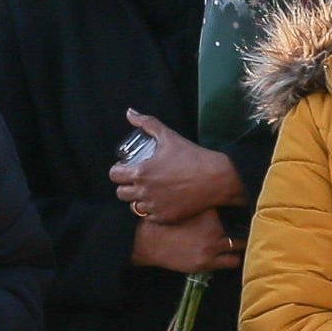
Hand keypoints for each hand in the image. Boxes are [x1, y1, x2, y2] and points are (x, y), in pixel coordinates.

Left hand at [111, 110, 244, 223]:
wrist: (216, 179)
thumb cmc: (192, 156)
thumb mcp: (168, 136)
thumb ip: (147, 123)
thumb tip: (130, 112)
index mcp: (141, 172)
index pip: (114, 175)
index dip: (117, 171)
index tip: (125, 168)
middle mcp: (144, 192)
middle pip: (121, 193)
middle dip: (126, 186)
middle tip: (136, 180)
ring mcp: (154, 207)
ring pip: (134, 206)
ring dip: (138, 199)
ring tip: (148, 191)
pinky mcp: (166, 218)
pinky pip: (150, 217)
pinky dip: (152, 210)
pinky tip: (160, 201)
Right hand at [131, 209, 242, 273]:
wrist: (147, 240)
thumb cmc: (165, 219)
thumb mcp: (185, 204)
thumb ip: (203, 198)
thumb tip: (221, 190)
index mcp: (209, 211)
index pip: (236, 205)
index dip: (242, 204)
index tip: (247, 204)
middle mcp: (214, 228)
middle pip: (242, 226)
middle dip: (245, 225)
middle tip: (248, 225)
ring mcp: (211, 246)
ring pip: (240, 245)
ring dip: (242, 243)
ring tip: (241, 240)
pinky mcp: (207, 262)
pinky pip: (233, 261)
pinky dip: (234, 256)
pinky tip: (232, 253)